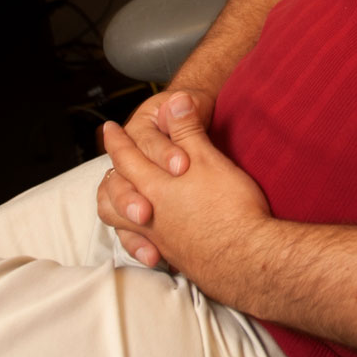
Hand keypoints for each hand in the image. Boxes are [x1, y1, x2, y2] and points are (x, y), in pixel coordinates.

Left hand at [99, 87, 214, 264]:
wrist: (247, 256)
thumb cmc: (230, 206)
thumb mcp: (209, 159)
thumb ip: (188, 130)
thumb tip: (175, 100)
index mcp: (155, 185)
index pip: (125, 157)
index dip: (116, 141)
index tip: (109, 130)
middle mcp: (148, 214)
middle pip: (112, 194)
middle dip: (111, 175)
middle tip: (110, 164)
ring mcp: (158, 238)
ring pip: (120, 223)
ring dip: (117, 208)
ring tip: (121, 200)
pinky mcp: (172, 256)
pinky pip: (140, 246)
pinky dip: (136, 239)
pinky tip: (146, 239)